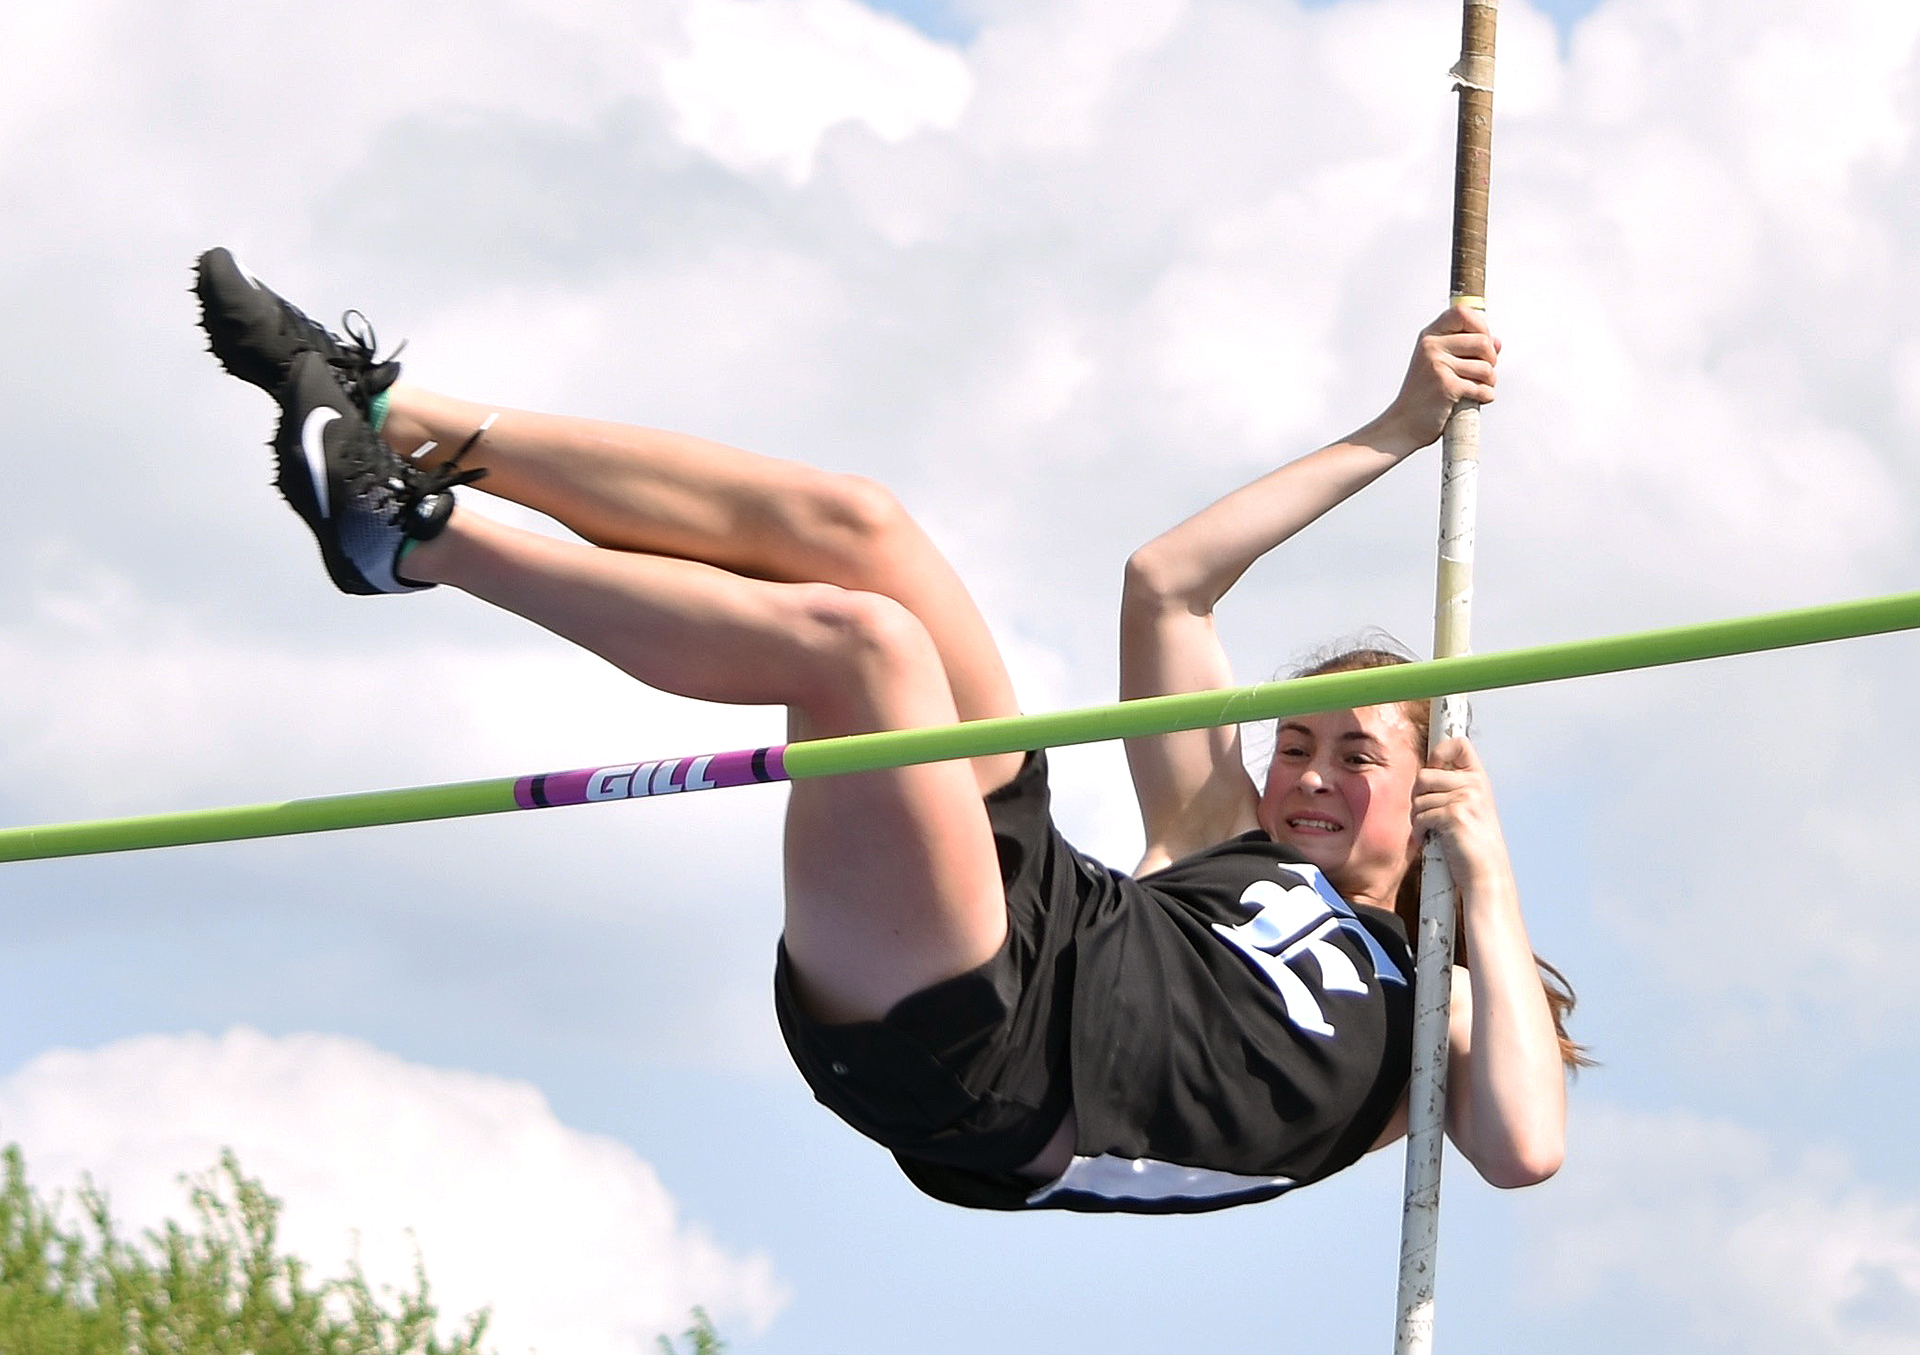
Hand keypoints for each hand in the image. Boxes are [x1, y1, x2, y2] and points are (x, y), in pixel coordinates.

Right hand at [1376, 306, 1499, 453]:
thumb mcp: (1439, 364)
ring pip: (1486, 367)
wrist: (1404, 423)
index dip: (1480, 325)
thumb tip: (1496, 342)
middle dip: (1491, 359)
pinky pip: (1481, 387)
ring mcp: (1437, 365)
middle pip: (1482, 341)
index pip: (1461, 312)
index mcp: (1430, 336)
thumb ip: (1467, 350)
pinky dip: (1485, 396)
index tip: (1483, 341)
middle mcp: (1431, 347)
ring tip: (1477, 387)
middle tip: (1483, 372)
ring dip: (1489, 381)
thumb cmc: (1422, 395)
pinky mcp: (1446, 386)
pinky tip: (1476, 399)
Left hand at [1411, 735, 1510, 887]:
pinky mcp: (1454, 815)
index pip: (1459, 744)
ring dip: (1417, 817)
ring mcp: (1466, 799)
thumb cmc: (1474, 844)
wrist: (1486, 873)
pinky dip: (1420, 831)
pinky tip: (1430, 839)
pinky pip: (1421, 816)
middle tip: (1425, 813)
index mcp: (1479, 779)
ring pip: (1418, 798)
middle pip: (1424, 774)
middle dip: (1417, 796)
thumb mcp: (1471, 807)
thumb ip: (1453, 787)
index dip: (1439, 753)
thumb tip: (1424, 775)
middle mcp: (1475, 785)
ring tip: (1430, 829)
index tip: (1434, 770)